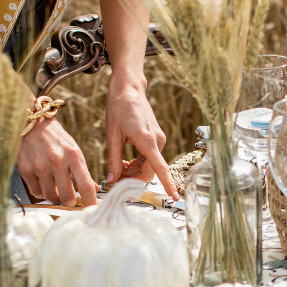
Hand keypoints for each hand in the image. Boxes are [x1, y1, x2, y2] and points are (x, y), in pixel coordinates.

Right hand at [17, 116, 98, 206]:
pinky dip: (41, 192)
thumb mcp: (74, 151)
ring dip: (55, 197)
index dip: (90, 202)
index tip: (90, 208)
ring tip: (56, 190)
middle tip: (70, 200)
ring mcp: (40, 166)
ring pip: (51, 197)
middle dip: (70, 203)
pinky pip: (36, 192)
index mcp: (73, 156)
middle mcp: (57, 161)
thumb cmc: (56, 139)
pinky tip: (43, 184)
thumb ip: (83, 172)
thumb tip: (94, 190)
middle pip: (67, 197)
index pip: (86, 186)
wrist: (32, 124)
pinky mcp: (26, 169)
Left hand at [105, 75, 178, 199]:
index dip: (168, 184)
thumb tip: (112, 180)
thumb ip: (113, 160)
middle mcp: (158, 141)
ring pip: (149, 166)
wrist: (128, 88)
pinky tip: (125, 160)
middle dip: (134, 178)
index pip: (160, 168)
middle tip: (115, 177)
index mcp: (147, 140)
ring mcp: (159, 139)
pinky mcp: (156, 138)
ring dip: (134, 171)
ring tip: (117, 166)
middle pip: (150, 171)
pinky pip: (149, 158)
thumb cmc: (119, 107)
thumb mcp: (112, 135)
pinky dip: (137, 163)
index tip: (175, 198)